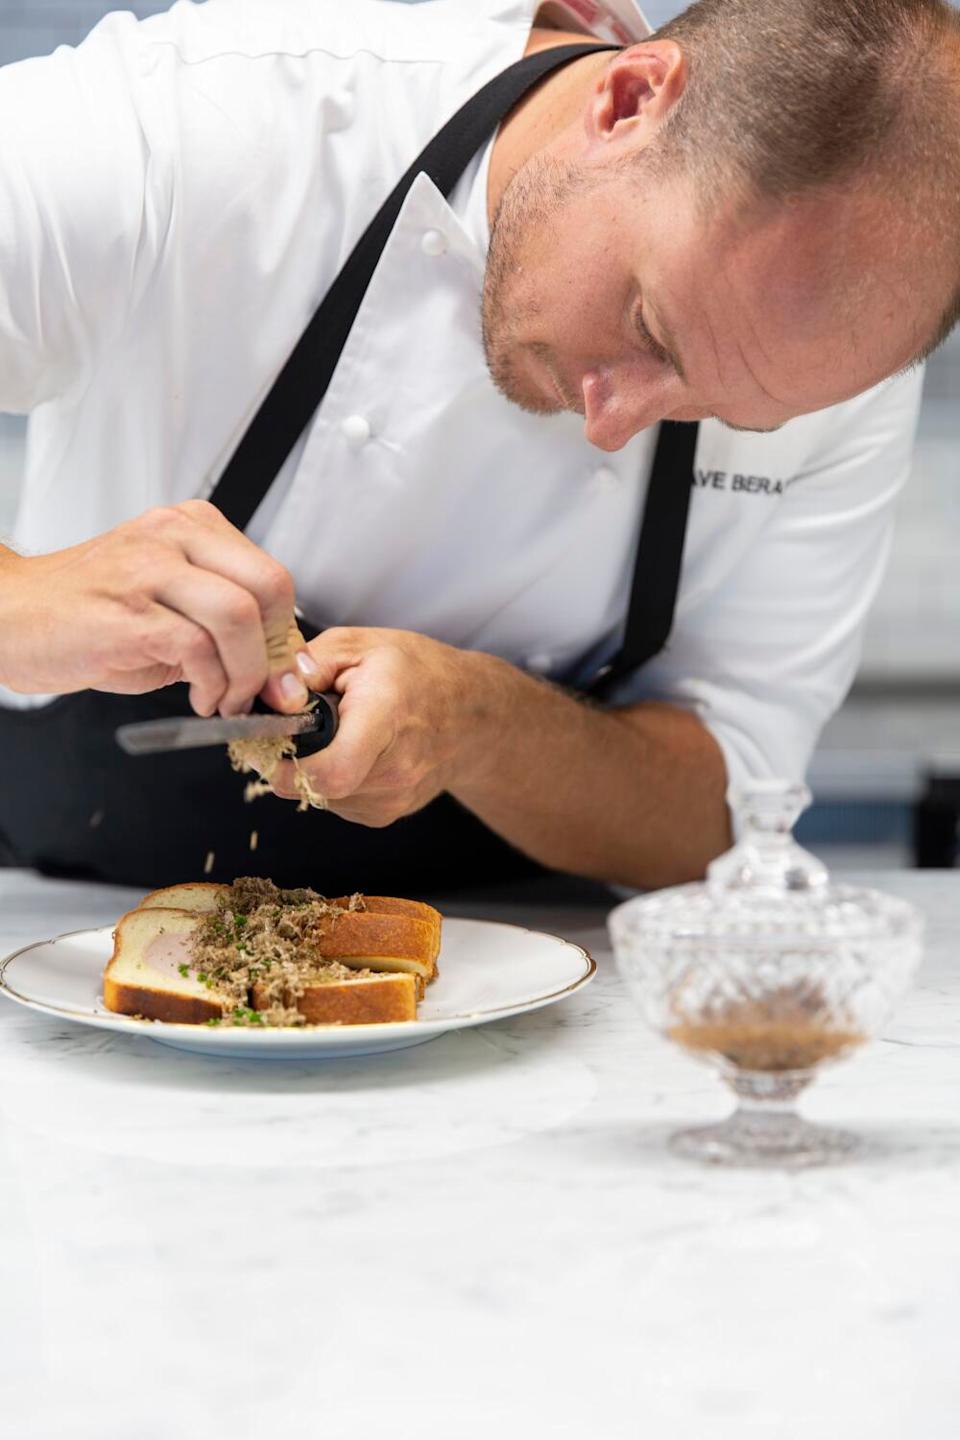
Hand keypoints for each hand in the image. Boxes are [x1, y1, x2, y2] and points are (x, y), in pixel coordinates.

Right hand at [0, 500, 311, 715]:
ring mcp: (148, 571)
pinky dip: (211, 685)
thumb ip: (221, 626)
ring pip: (238, 616)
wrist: (8, 615)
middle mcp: (173, 537)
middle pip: (268, 586)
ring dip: (245, 673)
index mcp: (190, 528)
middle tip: (263, 688)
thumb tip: (276, 668)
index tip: (280, 671)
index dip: (285, 634)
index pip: (271, 575)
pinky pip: (197, 649)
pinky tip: (199, 699)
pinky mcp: (127, 613)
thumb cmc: (86, 613)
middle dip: (276, 651)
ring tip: (225, 699)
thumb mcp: (164, 605)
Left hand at [268, 627, 489, 824]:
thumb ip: (310, 662)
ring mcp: (392, 799)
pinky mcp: (386, 814)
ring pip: (320, 796)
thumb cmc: (421, 674)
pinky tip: (354, 751)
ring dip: (314, 768)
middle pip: (313, 785)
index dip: (286, 768)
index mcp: (385, 718)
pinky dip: (333, 778)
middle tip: (304, 727)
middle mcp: (393, 770)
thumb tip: (271, 690)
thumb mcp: (363, 645)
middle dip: (294, 758)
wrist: (474, 716)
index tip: (271, 745)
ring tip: (340, 734)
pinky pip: (337, 802)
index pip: (328, 772)